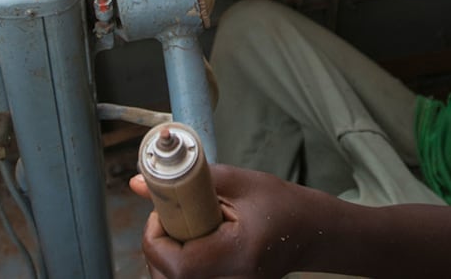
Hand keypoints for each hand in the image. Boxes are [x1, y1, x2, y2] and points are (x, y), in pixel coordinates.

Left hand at [129, 164, 325, 278]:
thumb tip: (139, 182)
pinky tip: (192, 247)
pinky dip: (180, 269)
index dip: (155, 239)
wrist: (311, 233)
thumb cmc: (281, 204)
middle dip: (157, 250)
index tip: (161, 213)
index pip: (177, 263)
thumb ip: (188, 181)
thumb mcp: (239, 182)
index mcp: (239, 254)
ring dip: (166, 260)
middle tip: (169, 222)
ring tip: (182, 233)